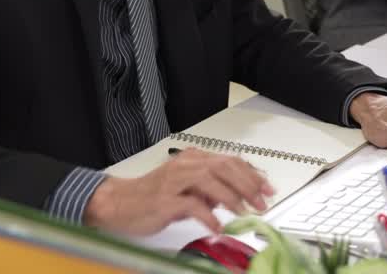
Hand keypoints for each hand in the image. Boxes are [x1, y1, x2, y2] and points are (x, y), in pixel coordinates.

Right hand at [83, 148, 274, 236]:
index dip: (252, 174)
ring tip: (244, 212)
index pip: (229, 161)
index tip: (268, 189)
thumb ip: (209, 189)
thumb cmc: (151, 196)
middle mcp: (185, 165)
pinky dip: (208, 216)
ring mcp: (174, 181)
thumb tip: (233, 195)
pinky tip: (217, 227)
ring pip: (211, 180)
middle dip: (248, 185)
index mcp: (192, 159)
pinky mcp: (165, 200)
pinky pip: (192, 205)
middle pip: (224, 167)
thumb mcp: (186, 188)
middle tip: (262, 202)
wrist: (118, 203)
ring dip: (232, 197)